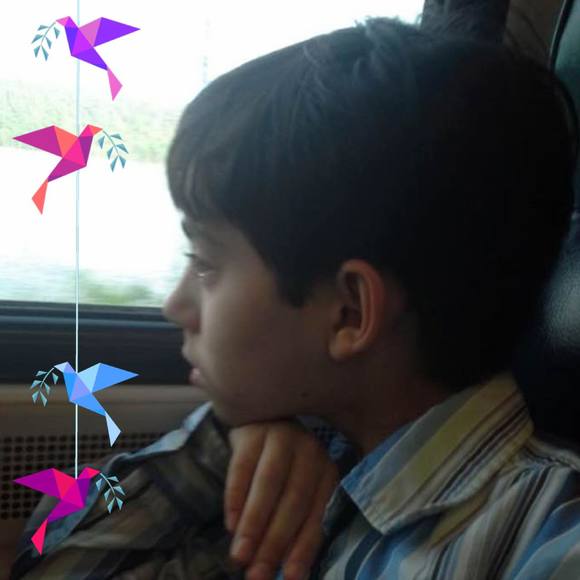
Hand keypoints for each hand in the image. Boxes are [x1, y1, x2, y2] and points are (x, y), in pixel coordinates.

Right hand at [225, 421, 338, 579]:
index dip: (304, 548)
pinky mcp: (253, 432)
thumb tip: (290, 573)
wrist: (261, 422)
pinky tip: (230, 524)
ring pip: (269, 484)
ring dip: (254, 523)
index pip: (316, 514)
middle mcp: (308, 450)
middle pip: (293, 500)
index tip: (291, 578)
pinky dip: (235, 498)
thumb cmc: (283, 468)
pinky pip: (242, 468)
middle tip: (256, 574)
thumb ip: (295, 525)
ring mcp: (281, 436)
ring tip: (240, 555)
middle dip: (274, 542)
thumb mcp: (297, 490)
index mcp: (325, 470)